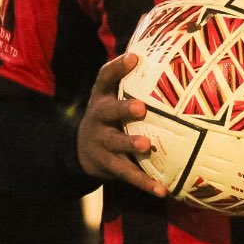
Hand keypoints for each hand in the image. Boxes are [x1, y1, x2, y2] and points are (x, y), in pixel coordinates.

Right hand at [76, 52, 167, 197]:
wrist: (82, 149)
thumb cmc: (109, 114)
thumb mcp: (111, 95)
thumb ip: (130, 79)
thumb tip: (161, 54)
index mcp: (102, 96)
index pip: (104, 78)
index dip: (117, 67)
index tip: (133, 58)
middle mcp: (98, 117)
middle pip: (108, 111)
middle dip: (123, 109)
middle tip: (141, 108)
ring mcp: (102, 142)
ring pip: (115, 144)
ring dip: (130, 144)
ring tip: (146, 145)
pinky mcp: (108, 165)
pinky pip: (127, 174)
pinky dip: (144, 182)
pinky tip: (162, 189)